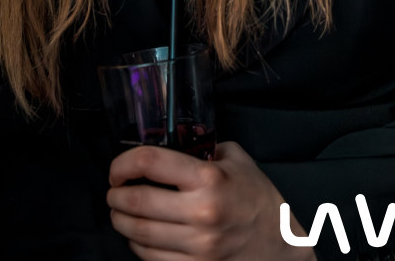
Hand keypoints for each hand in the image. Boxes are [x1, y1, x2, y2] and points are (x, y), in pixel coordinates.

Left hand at [107, 141, 313, 259]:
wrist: (280, 245)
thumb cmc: (257, 198)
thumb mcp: (237, 160)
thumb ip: (204, 149)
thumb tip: (170, 144)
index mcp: (209, 179)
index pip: (152, 162)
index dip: (124, 163)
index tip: (118, 167)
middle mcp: (200, 213)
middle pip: (137, 202)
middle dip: (116, 196)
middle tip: (114, 190)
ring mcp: (196, 247)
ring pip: (138, 234)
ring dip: (121, 221)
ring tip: (120, 212)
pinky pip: (150, 258)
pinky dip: (137, 245)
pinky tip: (139, 235)